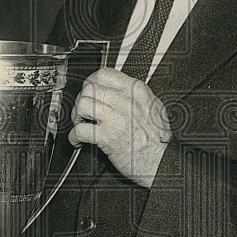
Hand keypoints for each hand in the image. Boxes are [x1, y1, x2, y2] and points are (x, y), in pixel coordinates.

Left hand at [70, 67, 171, 188]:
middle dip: (81, 100)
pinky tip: (78, 140)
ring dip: (77, 116)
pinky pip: (80, 130)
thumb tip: (113, 90)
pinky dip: (74, 136)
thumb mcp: (153, 107)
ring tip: (81, 124)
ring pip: (83, 104)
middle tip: (83, 112)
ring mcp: (116, 118)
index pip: (104, 74)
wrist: (163, 161)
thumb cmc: (159, 139)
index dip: (90, 82)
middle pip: (89, 88)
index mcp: (137, 91)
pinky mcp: (108, 137)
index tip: (88, 91)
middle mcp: (126, 101)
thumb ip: (133, 95)